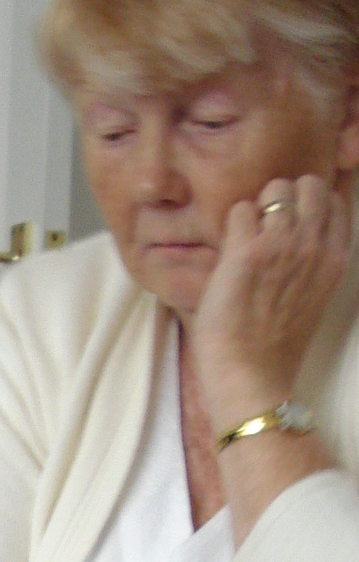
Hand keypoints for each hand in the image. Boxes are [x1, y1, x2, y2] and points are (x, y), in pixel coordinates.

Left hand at [191, 174, 349, 424]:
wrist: (252, 377)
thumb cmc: (273, 345)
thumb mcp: (312, 296)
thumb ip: (311, 261)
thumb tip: (295, 230)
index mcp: (334, 257)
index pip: (332, 200)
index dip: (306, 204)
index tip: (287, 225)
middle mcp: (313, 245)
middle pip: (306, 184)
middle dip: (282, 197)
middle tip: (262, 228)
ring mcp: (282, 245)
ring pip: (273, 190)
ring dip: (255, 209)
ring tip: (243, 243)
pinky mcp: (247, 253)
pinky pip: (240, 210)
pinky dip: (231, 226)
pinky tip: (228, 255)